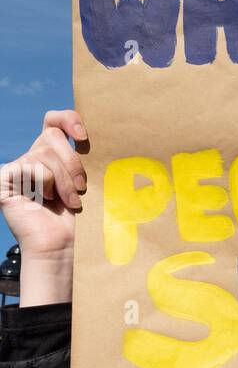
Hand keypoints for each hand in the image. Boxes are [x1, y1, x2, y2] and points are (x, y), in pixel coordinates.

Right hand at [0, 110, 87, 304]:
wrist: (63, 247)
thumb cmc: (80, 220)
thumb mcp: (87, 181)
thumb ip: (85, 156)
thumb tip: (97, 132)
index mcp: (54, 153)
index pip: (54, 120)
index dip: (69, 119)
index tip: (84, 138)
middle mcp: (33, 156)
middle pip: (52, 136)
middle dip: (72, 162)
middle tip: (82, 187)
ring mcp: (18, 167)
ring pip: (44, 154)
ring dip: (64, 180)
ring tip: (71, 202)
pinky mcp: (5, 179)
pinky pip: (30, 168)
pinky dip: (44, 185)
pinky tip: (44, 201)